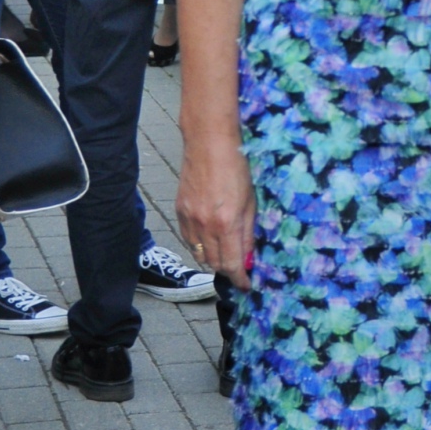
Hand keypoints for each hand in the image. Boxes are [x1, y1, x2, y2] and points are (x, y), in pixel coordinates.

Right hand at [176, 141, 256, 289]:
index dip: (240, 279)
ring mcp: (189, 219)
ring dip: (213, 260)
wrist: (209, 144)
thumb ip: (248, 233)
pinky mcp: (179, 212)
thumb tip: (249, 258)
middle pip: (215, 263)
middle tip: (239, 269)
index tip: (247, 285)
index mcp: (227, 223)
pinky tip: (210, 240)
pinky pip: (188, 240)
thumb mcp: (252, 202)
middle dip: (228, 270)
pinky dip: (199, 246)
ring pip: (199, 254)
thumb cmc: (236, 168)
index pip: (232, 264)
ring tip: (225, 254)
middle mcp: (205, 226)